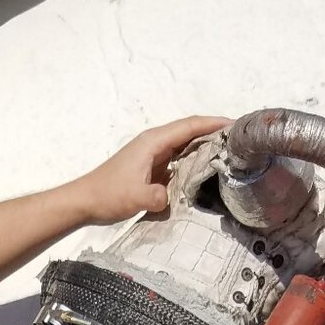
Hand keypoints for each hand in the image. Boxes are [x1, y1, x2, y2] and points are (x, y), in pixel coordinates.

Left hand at [75, 116, 231, 223]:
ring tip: (229, 153)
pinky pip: (178, 160)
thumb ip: (158, 197)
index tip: (236, 124)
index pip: (190, 126)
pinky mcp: (151, 168)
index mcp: (154, 142)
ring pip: (185, 145)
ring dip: (205, 146)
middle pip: (190, 131)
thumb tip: (172, 198)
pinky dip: (193, 161)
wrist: (84, 201)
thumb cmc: (107, 195)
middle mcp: (155, 143)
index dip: (213, 123)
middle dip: (214, 131)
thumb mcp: (136, 197)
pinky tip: (206, 171)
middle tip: (239, 139)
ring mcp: (153, 155)